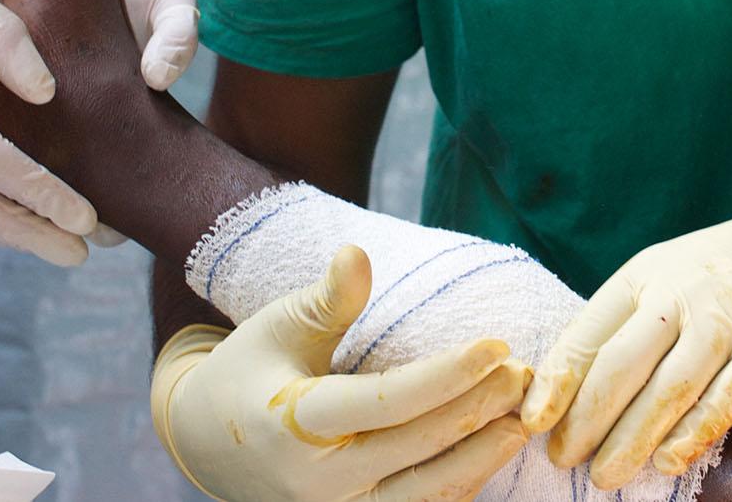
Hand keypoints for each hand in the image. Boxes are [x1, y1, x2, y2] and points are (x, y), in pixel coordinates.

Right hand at [152, 246, 530, 501]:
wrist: (206, 443)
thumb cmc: (250, 370)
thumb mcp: (279, 325)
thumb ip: (327, 298)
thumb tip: (357, 253)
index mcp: (295, 422)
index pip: (387, 401)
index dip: (448, 376)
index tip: (498, 345)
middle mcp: (316, 479)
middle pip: (416, 446)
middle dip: (478, 409)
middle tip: (525, 373)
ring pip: (422, 494)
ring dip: (479, 458)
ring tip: (522, 420)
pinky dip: (456, 487)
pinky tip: (490, 455)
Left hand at [522, 157, 731, 488]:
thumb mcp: (673, 273)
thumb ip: (632, 319)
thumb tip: (576, 384)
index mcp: (645, 274)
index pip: (588, 332)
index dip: (557, 381)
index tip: (533, 420)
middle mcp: (680, 294)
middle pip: (619, 367)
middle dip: (586, 421)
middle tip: (566, 461)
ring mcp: (725, 321)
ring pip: (666, 390)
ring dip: (631, 440)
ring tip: (608, 476)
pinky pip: (723, 399)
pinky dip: (692, 434)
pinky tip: (668, 462)